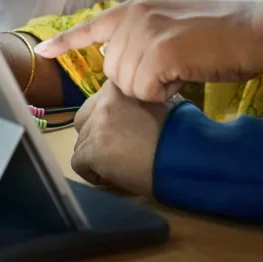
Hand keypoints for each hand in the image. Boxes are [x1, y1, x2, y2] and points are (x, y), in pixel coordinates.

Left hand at [36, 0, 262, 102]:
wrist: (255, 29)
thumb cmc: (224, 33)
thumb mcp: (175, 24)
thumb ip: (145, 37)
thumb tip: (122, 63)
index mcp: (139, 5)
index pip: (93, 26)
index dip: (67, 42)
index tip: (42, 54)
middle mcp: (135, 14)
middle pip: (112, 69)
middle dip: (140, 80)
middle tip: (176, 66)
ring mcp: (144, 31)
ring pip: (126, 84)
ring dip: (153, 88)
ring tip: (184, 67)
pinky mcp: (157, 52)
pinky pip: (144, 93)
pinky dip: (164, 94)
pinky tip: (186, 75)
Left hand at [71, 81, 170, 196]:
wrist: (184, 157)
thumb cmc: (178, 130)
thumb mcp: (158, 101)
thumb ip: (136, 98)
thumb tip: (129, 107)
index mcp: (118, 86)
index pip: (98, 102)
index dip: (107, 120)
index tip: (121, 132)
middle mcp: (104, 101)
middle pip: (83, 120)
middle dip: (94, 134)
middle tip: (114, 148)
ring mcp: (97, 125)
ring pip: (81, 142)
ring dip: (95, 154)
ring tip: (117, 163)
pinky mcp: (93, 149)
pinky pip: (78, 163)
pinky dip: (92, 173)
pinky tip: (112, 175)